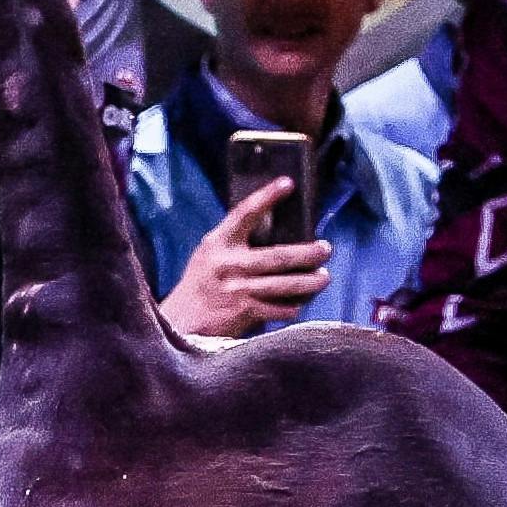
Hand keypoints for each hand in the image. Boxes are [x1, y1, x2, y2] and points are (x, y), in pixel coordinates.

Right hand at [158, 177, 326, 342]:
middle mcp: (228, 264)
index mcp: (218, 243)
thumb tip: (276, 229)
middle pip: (278, 256)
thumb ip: (235, 242)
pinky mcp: (244, 312)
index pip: (245, 213)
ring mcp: (237, 289)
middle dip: (308, 253)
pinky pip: (278, 309)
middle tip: (325, 248)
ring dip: (310, 282)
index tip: (288, 184)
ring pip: (284, 284)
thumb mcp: (210, 255)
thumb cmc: (201, 284)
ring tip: (324, 277)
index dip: (267, 196)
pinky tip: (301, 302)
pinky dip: (292, 306)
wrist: (181, 322)